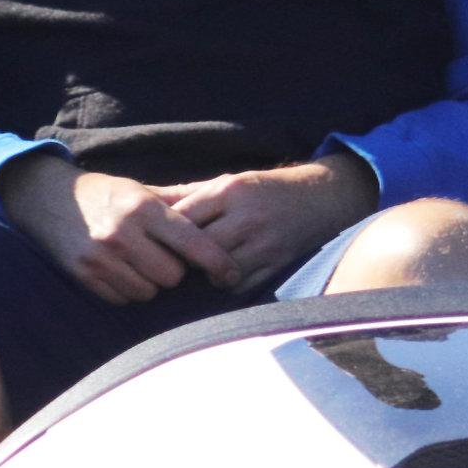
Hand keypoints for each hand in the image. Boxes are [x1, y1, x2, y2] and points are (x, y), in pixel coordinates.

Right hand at [0, 154, 239, 302]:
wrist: (47, 198)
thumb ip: (179, 199)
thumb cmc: (105, 193)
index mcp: (143, 208)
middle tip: (165, 258)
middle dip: (175, 271)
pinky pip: (122, 299)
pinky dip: (127, 290)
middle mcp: (123, 233)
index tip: (231, 273)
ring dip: (150, 283)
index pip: (191, 242)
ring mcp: (101, 257)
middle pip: (172, 276)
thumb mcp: (140, 188)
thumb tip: (219, 196)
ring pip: (148, 291)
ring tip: (140, 263)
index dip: (217, 261)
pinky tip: (121, 271)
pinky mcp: (84, 275)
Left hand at [163, 156, 379, 291]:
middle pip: (200, 248)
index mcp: (230, 191)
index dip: (168, 234)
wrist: (320, 198)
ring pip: (220, 271)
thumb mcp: (229, 182)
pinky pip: (242, 285)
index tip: (160, 241)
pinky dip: (230, 284)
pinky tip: (227, 275)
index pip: (184, 218)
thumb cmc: (265, 190)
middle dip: (186, 257)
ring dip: (208, 274)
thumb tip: (146, 201)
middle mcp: (247, 216)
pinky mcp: (278, 262)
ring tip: (203, 269)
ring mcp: (265, 242)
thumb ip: (188, 194)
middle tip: (177, 261)